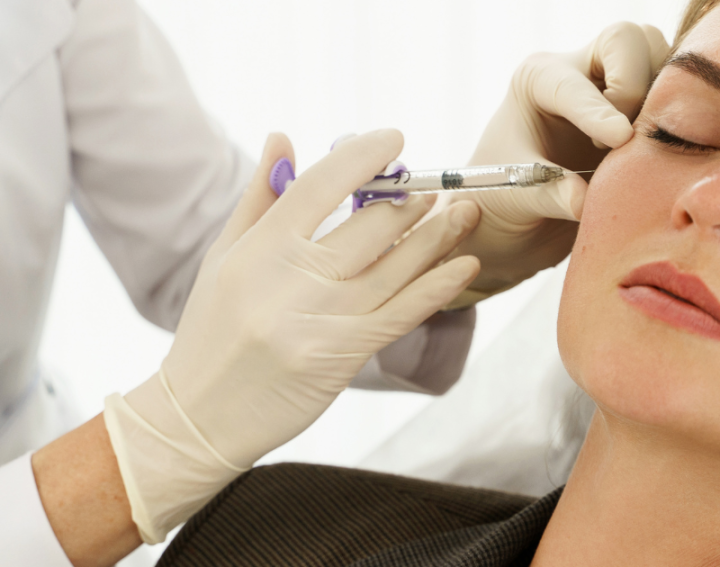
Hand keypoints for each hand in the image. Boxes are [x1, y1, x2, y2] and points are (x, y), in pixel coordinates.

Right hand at [103, 130, 480, 541]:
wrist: (200, 418)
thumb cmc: (210, 334)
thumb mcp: (223, 258)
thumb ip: (260, 197)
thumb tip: (284, 137)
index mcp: (259, 249)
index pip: (319, 185)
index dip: (363, 156)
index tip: (394, 138)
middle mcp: (292, 279)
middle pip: (369, 225)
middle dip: (410, 200)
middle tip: (433, 189)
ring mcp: (322, 318)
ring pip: (396, 266)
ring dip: (438, 236)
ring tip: (464, 213)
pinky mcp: (344, 354)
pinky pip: (402, 312)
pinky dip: (438, 286)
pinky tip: (465, 265)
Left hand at [443, 22, 669, 307]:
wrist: (518, 215)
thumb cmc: (503, 196)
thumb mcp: (514, 196)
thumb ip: (547, 194)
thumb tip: (583, 201)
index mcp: (538, 78)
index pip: (575, 81)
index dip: (598, 110)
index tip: (618, 139)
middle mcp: (581, 69)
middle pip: (629, 39)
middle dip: (634, 85)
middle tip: (619, 141)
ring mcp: (618, 85)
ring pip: (663, 57)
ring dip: (665, 98)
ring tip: (638, 148)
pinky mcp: (646, 109)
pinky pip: (682, 92)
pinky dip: (684, 116)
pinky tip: (663, 154)